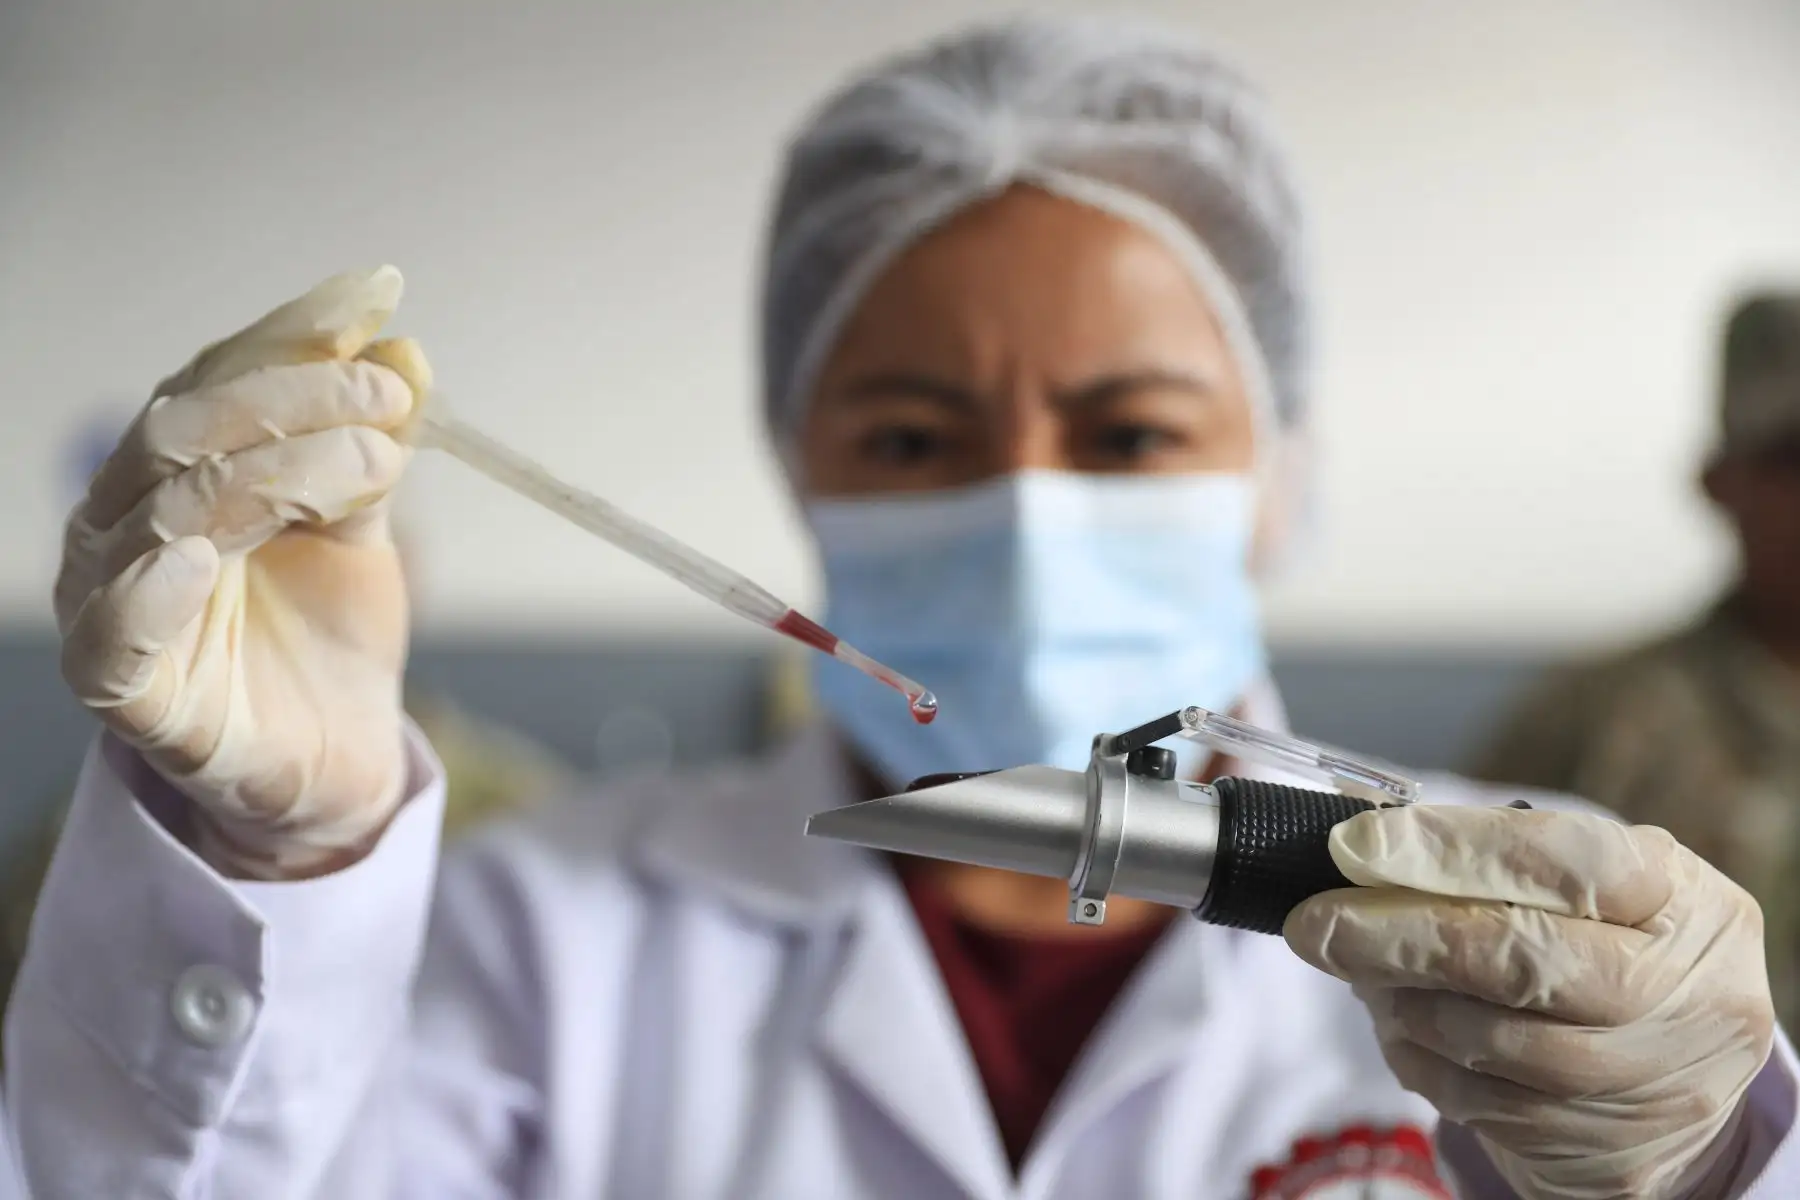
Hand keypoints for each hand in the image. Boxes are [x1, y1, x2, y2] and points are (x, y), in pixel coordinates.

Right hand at [55, 267, 429, 878]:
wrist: (338, 756)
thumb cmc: (330, 636)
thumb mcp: (364, 525)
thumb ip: (371, 446)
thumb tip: (402, 347)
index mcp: (175, 471)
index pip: (216, 378)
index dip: (291, 333)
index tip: (374, 293)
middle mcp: (127, 523)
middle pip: (185, 428)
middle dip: (294, 395)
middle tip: (390, 396)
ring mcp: (114, 601)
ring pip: (170, 509)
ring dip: (278, 471)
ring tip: (372, 465)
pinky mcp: (124, 689)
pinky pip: (116, 632)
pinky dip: (153, 588)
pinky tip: (201, 556)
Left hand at [1284, 804, 1773, 1199]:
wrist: (1689, 1073)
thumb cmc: (1619, 946)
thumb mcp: (1595, 884)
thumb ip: (1501, 859)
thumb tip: (1371, 849)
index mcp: (1681, 899)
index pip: (1563, 862)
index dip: (1451, 851)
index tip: (1355, 846)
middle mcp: (1680, 994)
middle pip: (1516, 960)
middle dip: (1395, 936)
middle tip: (1314, 923)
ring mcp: (1645, 1082)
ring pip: (1483, 1039)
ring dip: (1397, 1000)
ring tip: (1358, 968)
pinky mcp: (1601, 1152)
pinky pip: (1474, 1101)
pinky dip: (1416, 1056)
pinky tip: (1399, 1024)